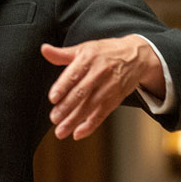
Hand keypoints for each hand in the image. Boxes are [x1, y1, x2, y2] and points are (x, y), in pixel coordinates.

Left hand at [41, 35, 164, 139]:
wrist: (136, 57)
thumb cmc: (105, 52)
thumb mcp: (83, 48)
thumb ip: (62, 54)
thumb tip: (44, 50)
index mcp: (88, 59)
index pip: (74, 75)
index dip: (63, 87)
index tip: (52, 98)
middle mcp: (99, 74)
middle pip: (81, 93)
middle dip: (67, 107)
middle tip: (54, 118)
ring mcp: (109, 88)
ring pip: (90, 106)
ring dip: (75, 120)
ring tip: (61, 130)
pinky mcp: (116, 99)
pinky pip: (102, 114)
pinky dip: (90, 125)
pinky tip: (78, 133)